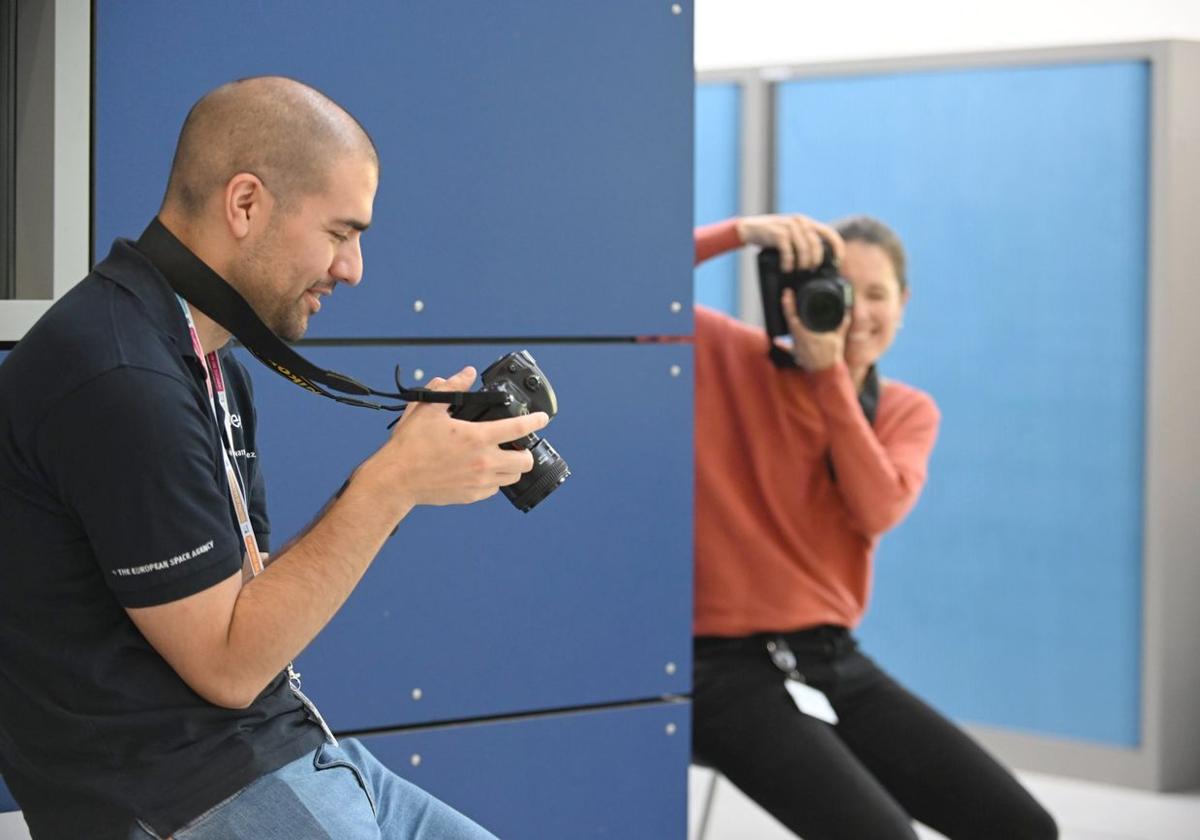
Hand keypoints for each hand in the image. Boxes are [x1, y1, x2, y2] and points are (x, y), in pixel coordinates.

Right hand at [366, 366, 549, 509]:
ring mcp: (479, 482)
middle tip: (518, 444)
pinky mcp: (471, 496)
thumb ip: (451, 388)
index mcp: (476, 437)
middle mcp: (483, 461)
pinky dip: (495, 480)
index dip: (536, 421)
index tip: (543, 418)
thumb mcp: (428, 408)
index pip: (519, 428)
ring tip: (502, 456)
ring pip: (513, 476)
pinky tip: (483, 470)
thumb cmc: (409, 446)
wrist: (396, 480)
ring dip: (512, 466)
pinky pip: (494, 489)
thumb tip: (466, 374)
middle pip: (525, 460)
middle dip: (526, 450)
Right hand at [735, 214, 844, 272]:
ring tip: (799, 271)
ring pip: (804, 248)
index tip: (837, 262)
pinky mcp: (777, 233)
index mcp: (807, 223)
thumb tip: (817, 263)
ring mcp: (789, 226)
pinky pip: (788, 250)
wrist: (749, 228)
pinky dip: (788, 262)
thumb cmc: (771, 236)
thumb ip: (803, 243)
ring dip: (803, 263)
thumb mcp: (791, 236)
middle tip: (811, 270)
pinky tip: (786, 268)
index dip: (837, 248)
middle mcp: (800, 222)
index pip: (830, 233)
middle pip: (817, 244)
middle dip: (816, 261)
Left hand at [781, 287, 848, 371]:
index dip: (789, 303)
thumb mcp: (838, 337)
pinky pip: (789, 347)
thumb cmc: (831, 356)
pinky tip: (778, 340)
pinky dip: (783, 343)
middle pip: (789, 320)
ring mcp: (796, 347)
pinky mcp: (797, 354)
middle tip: (787, 297)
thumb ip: (843, 323)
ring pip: (790, 331)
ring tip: (788, 308)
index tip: (787, 293)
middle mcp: (798, 339)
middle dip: (788, 307)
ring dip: (790, 320)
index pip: (793, 315)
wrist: (827, 372)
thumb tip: (847, 312)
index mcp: (805, 334)